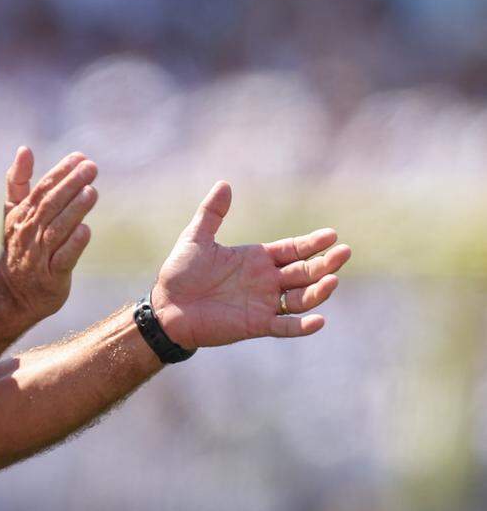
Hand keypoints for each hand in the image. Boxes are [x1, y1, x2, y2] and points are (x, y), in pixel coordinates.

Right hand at [0, 147, 98, 320]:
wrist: (9, 293)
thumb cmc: (18, 246)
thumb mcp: (14, 211)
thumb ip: (18, 180)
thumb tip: (24, 149)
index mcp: (22, 215)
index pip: (42, 189)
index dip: (60, 172)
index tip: (79, 156)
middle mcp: (29, 233)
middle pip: (50, 206)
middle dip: (71, 185)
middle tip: (91, 167)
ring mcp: (39, 256)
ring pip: (57, 230)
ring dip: (74, 210)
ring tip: (92, 192)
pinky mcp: (51, 277)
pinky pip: (62, 259)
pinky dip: (73, 245)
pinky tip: (86, 230)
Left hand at [150, 181, 350, 348]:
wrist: (167, 307)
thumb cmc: (181, 272)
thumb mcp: (196, 238)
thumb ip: (212, 213)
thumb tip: (224, 184)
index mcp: (257, 259)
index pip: (293, 249)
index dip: (312, 243)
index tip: (331, 235)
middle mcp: (266, 281)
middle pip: (304, 272)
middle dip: (324, 263)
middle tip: (344, 252)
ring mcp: (264, 304)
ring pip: (301, 299)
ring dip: (318, 291)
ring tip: (332, 280)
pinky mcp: (256, 325)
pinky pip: (285, 327)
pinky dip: (302, 326)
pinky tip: (319, 320)